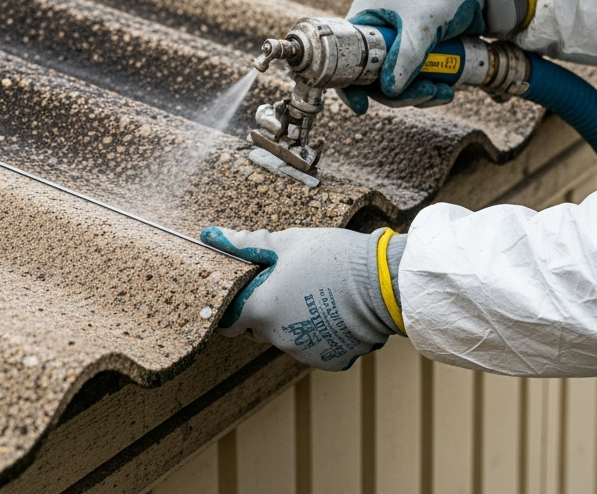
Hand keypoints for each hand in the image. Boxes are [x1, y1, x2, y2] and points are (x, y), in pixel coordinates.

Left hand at [201, 226, 405, 370]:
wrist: (384, 284)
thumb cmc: (333, 258)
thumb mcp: (288, 243)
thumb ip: (247, 244)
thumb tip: (211, 235)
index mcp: (262, 309)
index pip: (228, 319)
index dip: (234, 304)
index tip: (246, 291)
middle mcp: (278, 338)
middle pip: (258, 327)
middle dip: (266, 309)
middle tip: (287, 283)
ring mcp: (303, 352)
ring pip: (286, 336)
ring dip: (293, 320)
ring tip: (317, 293)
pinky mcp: (328, 361)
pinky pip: (312, 346)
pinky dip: (318, 332)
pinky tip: (334, 310)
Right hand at [338, 0, 529, 111]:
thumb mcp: (424, 25)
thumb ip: (406, 56)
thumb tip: (389, 91)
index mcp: (367, 16)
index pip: (347, 56)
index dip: (349, 84)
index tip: (361, 106)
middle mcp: (378, 31)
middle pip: (374, 76)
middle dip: (399, 92)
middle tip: (426, 94)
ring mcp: (398, 43)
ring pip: (396, 82)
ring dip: (419, 94)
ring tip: (446, 91)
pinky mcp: (418, 53)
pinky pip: (414, 80)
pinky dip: (429, 88)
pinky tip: (449, 88)